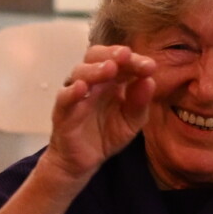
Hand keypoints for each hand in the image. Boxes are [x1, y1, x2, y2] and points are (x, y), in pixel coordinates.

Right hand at [41, 45, 157, 182]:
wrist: (84, 160)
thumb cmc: (107, 134)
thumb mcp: (132, 121)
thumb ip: (140, 102)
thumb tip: (150, 80)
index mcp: (111, 80)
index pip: (121, 61)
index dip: (134, 61)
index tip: (150, 67)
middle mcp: (92, 82)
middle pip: (96, 56)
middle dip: (111, 53)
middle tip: (126, 55)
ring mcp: (76, 94)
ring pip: (79, 72)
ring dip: (95, 69)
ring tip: (110, 68)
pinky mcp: (62, 111)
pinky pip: (64, 97)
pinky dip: (72, 91)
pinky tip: (82, 88)